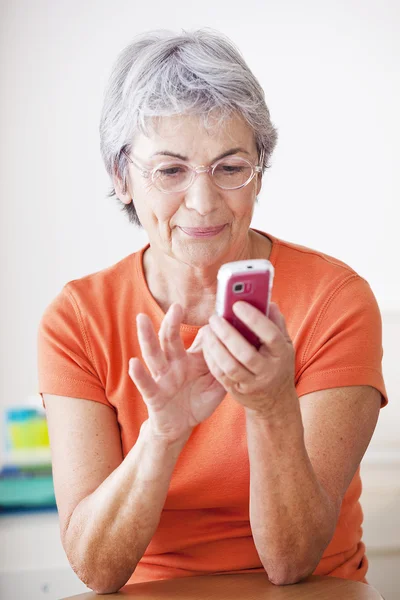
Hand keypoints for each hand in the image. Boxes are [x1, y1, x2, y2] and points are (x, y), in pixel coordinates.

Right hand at [128, 303, 225, 444]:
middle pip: (170, 339)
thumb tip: (231, 340)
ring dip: (147, 337)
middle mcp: (173, 364)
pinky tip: (134, 362)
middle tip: (176, 306)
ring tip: (142, 319)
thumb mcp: (214, 380)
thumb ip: (221, 362)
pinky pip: (146, 384)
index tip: (210, 311)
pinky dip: (139, 374)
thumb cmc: (198, 400)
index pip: (193, 337)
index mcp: (188, 359)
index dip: (202, 327)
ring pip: (154, 355)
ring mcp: (162, 378)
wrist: (180, 427)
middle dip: (171, 322)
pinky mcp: (154, 395)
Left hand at [201, 302, 295, 416]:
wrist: (274, 401)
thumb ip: (276, 323)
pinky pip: (220, 375)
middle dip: (227, 333)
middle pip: (246, 353)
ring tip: (207, 329)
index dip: (254, 319)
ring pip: (230, 366)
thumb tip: (268, 302)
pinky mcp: (237, 391)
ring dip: (215, 346)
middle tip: (215, 317)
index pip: (271, 335)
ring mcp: (252, 384)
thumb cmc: (276, 363)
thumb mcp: (283, 344)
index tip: (237, 304)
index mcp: (281, 355)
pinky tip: (207, 345)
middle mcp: (268, 371)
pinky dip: (211, 358)